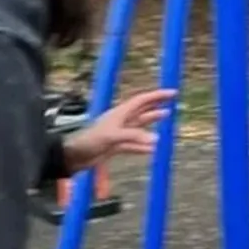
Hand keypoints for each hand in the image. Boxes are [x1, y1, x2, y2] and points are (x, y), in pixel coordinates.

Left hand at [62, 89, 176, 172]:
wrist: (77, 155)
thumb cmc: (90, 141)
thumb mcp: (113, 136)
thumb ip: (134, 137)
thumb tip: (155, 140)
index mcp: (120, 113)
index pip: (142, 100)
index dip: (157, 96)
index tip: (172, 93)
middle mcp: (121, 121)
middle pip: (142, 111)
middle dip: (157, 106)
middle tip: (172, 102)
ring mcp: (119, 133)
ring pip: (139, 127)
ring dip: (152, 123)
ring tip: (165, 117)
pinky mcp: (116, 146)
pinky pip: (134, 144)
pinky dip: (143, 146)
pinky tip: (152, 148)